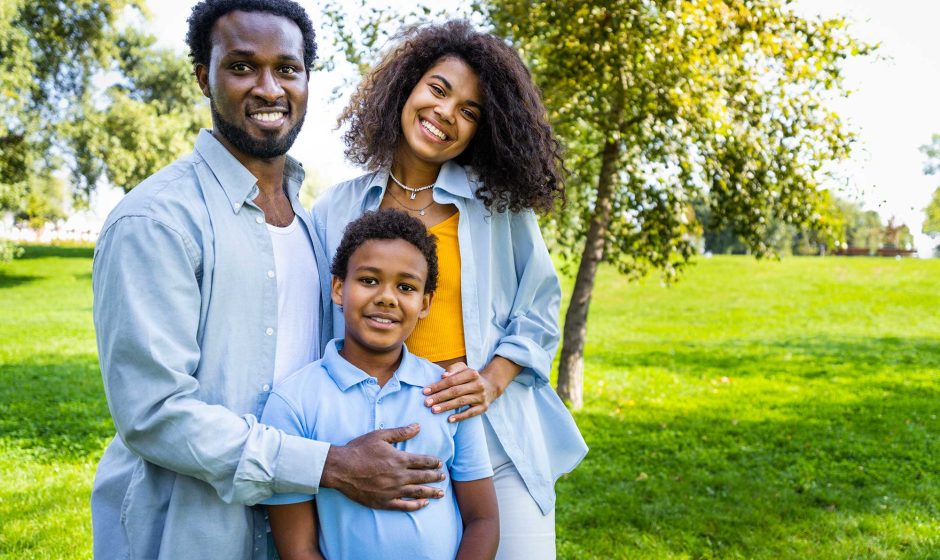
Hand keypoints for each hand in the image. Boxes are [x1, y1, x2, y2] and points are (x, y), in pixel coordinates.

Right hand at [320, 424, 444, 510]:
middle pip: (423, 477)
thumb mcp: (380, 436)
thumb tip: (417, 426)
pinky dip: (416, 505)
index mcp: (399, 459)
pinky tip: (423, 504)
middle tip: (443, 477)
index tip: (440, 464)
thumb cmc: (359, 449)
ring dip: (431, 492)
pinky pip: (404, 506)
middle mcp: (399, 476)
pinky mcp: (384, 502)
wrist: (340, 468)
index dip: (433, 462)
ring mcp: (392, 490)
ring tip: (441, 493)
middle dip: (435, 477)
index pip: (423, 461)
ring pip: (417, 492)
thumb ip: (401, 432)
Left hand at [422, 363, 499, 422]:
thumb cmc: (470, 378)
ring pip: (461, 402)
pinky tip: (449, 419)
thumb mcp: (464, 369)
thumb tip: (443, 376)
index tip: (425, 391)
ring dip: (446, 406)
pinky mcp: (483, 408)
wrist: (490, 387)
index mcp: (472, 373)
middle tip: (426, 403)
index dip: (438, 386)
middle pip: (455, 391)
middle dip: (439, 397)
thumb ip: (453, 369)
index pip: (452, 380)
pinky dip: (460, 417)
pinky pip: (470, 413)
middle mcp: (478, 385)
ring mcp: (481, 397)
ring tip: (434, 410)